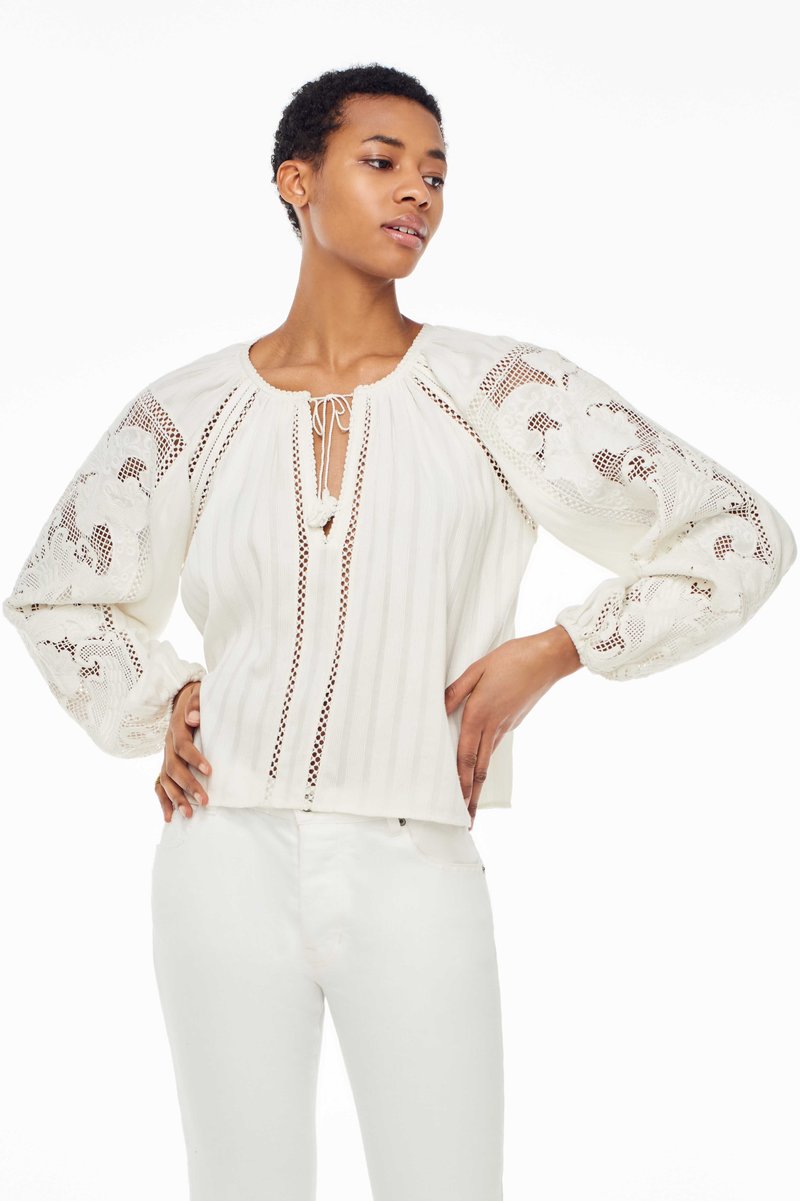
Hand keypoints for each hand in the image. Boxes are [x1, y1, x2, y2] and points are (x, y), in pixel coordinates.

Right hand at [155, 679, 211, 821]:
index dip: (194, 758)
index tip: (209, 771)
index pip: (183, 745)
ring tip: (190, 814)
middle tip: (204, 800)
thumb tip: (193, 718)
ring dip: (177, 798)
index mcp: (176, 728)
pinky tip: (170, 817)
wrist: (181, 696)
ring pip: (166, 780)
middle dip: (188, 786)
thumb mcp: (197, 693)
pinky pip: (160, 784)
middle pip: (173, 768)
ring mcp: (165, 755)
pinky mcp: (166, 763)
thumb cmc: (195, 697)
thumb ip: (196, 703)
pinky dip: (164, 801)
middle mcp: (167, 744)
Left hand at [444, 626, 581, 827]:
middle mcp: (493, 726)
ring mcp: (505, 726)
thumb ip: (457, 690)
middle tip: (466, 821)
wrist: (548, 658)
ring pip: (487, 760)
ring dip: (479, 784)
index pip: (466, 755)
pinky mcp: (511, 722)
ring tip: (471, 804)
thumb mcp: (478, 667)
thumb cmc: (512, 658)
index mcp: (480, 713)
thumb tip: (438, 707)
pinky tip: (479, 769)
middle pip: (480, 769)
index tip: (458, 804)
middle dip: (472, 797)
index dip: (461, 781)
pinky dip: (485, 763)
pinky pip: (493, 746)